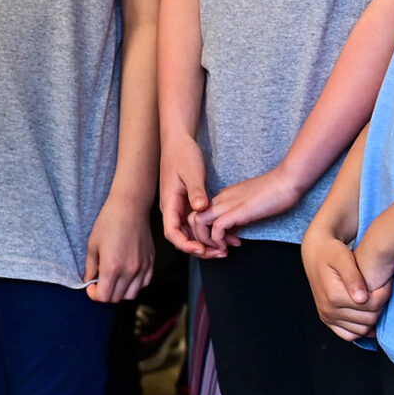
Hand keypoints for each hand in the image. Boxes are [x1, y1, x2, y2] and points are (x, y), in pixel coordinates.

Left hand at [84, 198, 154, 302]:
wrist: (130, 207)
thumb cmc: (109, 222)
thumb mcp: (93, 244)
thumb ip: (90, 267)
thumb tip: (89, 280)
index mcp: (112, 267)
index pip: (104, 296)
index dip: (94, 294)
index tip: (91, 286)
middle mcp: (129, 271)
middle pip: (117, 298)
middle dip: (105, 294)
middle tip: (100, 282)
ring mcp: (142, 267)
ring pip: (131, 294)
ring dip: (120, 291)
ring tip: (114, 279)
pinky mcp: (150, 262)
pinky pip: (144, 284)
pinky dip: (134, 285)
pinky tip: (127, 275)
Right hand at [159, 134, 220, 257]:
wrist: (178, 141)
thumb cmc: (182, 154)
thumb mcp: (191, 172)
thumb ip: (196, 191)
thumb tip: (200, 209)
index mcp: (169, 204)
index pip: (173, 233)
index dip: (186, 245)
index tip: (202, 249)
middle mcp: (172, 209)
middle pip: (182, 238)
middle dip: (199, 249)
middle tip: (220, 253)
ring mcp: (179, 207)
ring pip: (189, 233)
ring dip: (204, 242)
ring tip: (224, 248)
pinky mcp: (187, 204)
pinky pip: (194, 224)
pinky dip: (206, 231)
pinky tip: (221, 232)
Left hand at [192, 166, 300, 248]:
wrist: (287, 180)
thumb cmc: (275, 193)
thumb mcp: (249, 206)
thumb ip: (237, 217)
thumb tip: (231, 233)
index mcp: (223, 197)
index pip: (199, 214)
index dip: (205, 232)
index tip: (224, 241)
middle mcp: (221, 199)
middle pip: (192, 218)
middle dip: (200, 239)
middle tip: (217, 249)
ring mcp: (228, 203)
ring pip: (197, 222)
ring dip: (205, 241)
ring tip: (222, 249)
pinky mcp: (238, 211)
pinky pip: (216, 228)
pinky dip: (219, 241)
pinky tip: (231, 244)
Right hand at [302, 219, 386, 340]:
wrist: (315, 253)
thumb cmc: (331, 252)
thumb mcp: (343, 257)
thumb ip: (353, 277)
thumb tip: (362, 299)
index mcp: (333, 295)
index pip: (371, 305)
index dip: (384, 294)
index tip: (388, 282)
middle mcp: (328, 310)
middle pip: (368, 319)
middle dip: (381, 305)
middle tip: (383, 289)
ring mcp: (327, 317)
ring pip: (361, 330)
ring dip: (373, 317)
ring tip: (375, 299)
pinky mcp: (328, 320)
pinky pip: (349, 335)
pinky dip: (361, 329)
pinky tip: (367, 314)